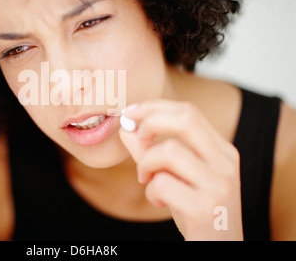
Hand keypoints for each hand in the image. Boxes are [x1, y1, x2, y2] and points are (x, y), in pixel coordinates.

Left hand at [119, 100, 242, 239]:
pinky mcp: (204, 209)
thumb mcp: (175, 176)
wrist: (219, 248)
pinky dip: (151, 191)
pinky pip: (163, 184)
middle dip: (150, 121)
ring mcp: (218, 186)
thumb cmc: (196, 210)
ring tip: (147, 179)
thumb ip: (150, 151)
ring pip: (168, 151)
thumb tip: (126, 128)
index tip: (131, 112)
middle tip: (136, 136)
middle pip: (185, 119)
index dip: (154, 106)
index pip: (189, 112)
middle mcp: (225, 163)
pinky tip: (159, 201)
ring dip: (146, 163)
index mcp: (222, 151)